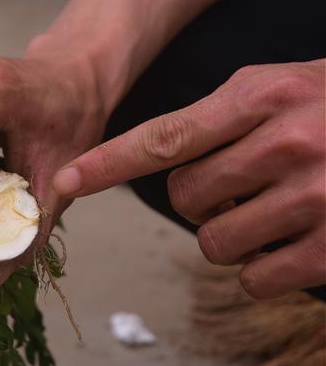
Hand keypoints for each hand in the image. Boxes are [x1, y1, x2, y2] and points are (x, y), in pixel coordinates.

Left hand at [54, 59, 325, 298]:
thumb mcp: (282, 88)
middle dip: (199, 199)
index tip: (65, 181)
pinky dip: (261, 268)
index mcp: (262, 97)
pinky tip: (289, 242)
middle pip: (184, 197)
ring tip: (267, 212)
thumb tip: (162, 164)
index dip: (107, 163)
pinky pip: (257, 278)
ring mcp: (313, 198)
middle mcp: (285, 144)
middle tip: (236, 185)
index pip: (163, 136)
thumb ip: (222, 120)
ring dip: (229, 235)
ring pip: (215, 242)